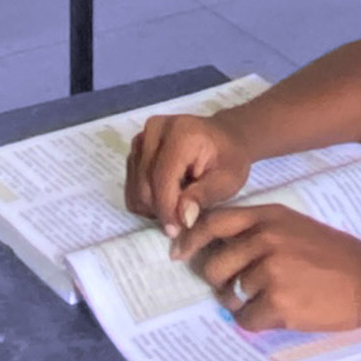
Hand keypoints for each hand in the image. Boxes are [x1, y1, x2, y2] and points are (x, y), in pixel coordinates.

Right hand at [122, 110, 247, 228]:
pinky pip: (131, 183)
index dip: (166, 209)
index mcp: (181, 133)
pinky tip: (167, 197)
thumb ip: (204, 196)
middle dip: (159, 209)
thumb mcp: (228, 180)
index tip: (175, 231)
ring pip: (134, 186)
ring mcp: (142, 138)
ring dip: (152, 205)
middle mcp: (155, 130)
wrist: (224, 136)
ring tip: (176, 205)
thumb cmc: (230, 158)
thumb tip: (183, 218)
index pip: (162, 177)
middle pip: (144, 183)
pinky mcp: (135, 148)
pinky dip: (146, 198)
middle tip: (180, 221)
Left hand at [175, 201, 360, 331]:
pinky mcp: (278, 302)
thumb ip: (258, 230)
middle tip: (237, 288)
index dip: (190, 240)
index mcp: (268, 217)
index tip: (179, 253)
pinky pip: (246, 319)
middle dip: (219, 282)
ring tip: (269, 299)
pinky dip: (257, 321)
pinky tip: (281, 312)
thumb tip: (214, 246)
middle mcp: (265, 239)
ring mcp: (271, 272)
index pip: (212, 222)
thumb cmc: (334, 255)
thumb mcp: (295, 226)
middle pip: (213, 265)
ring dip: (242, 303)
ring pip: (229, 295)